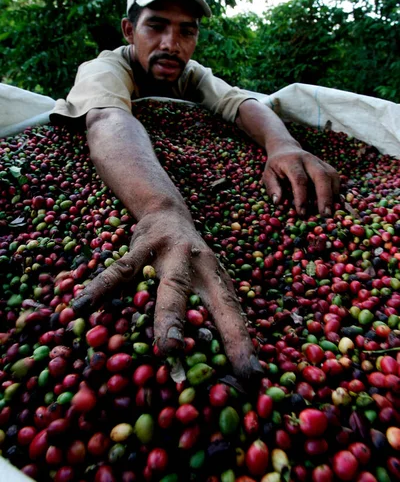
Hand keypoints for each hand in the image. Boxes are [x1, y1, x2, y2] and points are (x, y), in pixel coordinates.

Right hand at [72, 210, 261, 379]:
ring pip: (168, 286)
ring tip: (161, 344)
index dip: (241, 343)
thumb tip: (208, 366)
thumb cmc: (188, 261)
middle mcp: (198, 264)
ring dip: (164, 316)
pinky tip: (81, 307)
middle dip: (203, 327)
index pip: (231, 312)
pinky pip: (121, 271)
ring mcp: (170, 253)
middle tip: (186, 354)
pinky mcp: (142, 246)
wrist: (167, 213)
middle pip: (206, 299)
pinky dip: (100, 289)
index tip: (251, 375)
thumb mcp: (203, 279)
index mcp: (215, 278)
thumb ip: (203, 313)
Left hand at [264, 143, 339, 215]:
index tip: (302, 213)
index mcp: (292, 161)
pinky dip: (337, 191)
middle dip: (325, 196)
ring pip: (332, 176)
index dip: (302, 197)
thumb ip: (273, 188)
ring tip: (331, 211)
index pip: (300, 179)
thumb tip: (278, 203)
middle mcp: (308, 159)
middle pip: (321, 176)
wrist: (286, 149)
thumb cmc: (276, 166)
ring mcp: (320, 161)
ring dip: (333, 195)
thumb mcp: (268, 175)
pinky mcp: (327, 166)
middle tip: (325, 215)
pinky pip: (336, 178)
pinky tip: (335, 203)